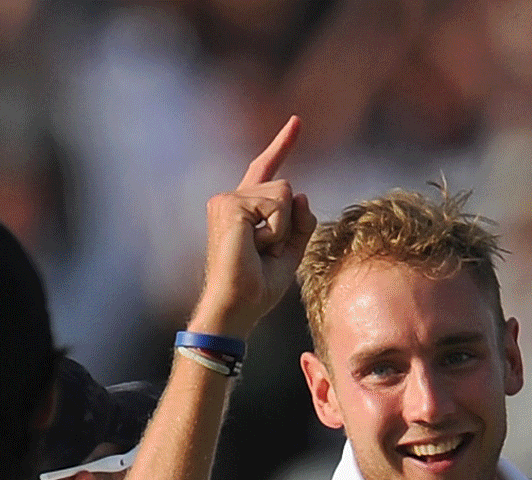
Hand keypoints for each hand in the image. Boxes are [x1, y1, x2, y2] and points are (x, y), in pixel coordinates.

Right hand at [190, 117, 317, 338]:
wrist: (237, 306)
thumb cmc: (257, 288)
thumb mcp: (291, 252)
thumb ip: (302, 222)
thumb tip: (303, 194)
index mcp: (245, 208)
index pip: (267, 169)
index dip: (282, 144)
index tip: (297, 121)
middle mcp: (232, 198)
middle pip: (286, 188)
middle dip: (289, 224)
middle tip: (265, 253)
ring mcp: (228, 199)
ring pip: (284, 193)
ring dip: (282, 229)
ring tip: (258, 250)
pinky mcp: (230, 204)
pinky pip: (277, 206)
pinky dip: (276, 230)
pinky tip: (255, 246)